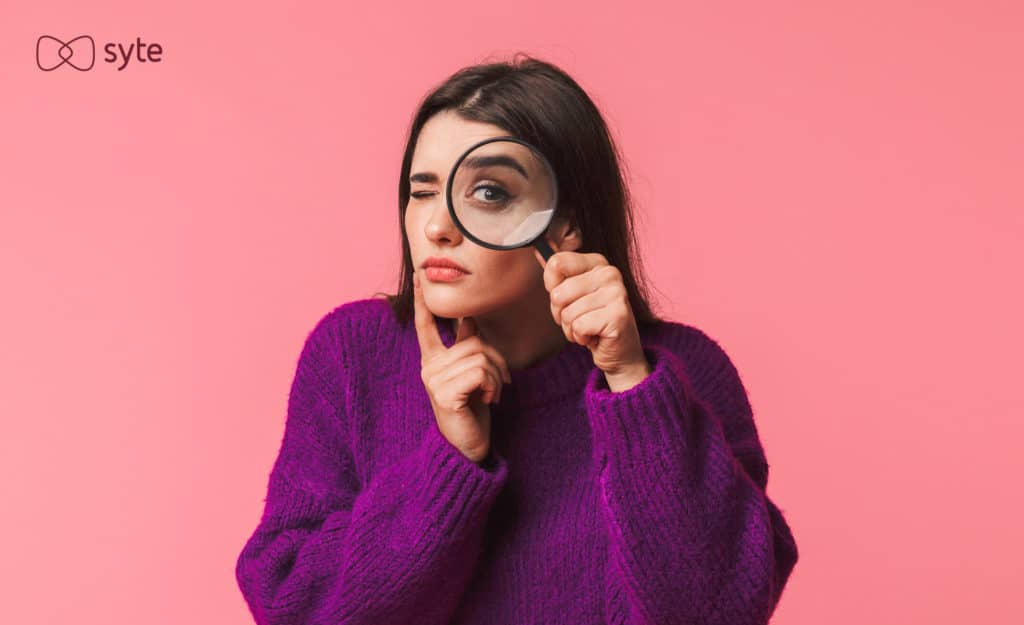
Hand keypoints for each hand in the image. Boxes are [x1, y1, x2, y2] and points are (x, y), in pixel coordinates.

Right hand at [413, 270, 511, 463]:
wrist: (468, 446)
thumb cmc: (472, 409)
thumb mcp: (471, 373)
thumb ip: (467, 346)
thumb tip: (468, 317)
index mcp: (432, 360)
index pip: (426, 325)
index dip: (423, 302)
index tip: (420, 277)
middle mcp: (429, 367)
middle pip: (475, 342)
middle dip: (497, 362)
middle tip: (497, 384)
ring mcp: (434, 381)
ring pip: (481, 356)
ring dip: (497, 377)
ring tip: (491, 395)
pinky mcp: (445, 394)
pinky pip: (481, 372)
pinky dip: (493, 386)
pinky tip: (487, 401)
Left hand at [533, 240, 650, 387]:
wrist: (619, 352)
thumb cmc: (592, 321)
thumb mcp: (572, 294)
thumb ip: (558, 274)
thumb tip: (538, 252)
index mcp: (597, 263)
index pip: (556, 263)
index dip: (552, 287)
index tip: (567, 298)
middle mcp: (610, 274)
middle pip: (558, 293)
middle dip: (561, 314)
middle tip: (580, 319)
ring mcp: (617, 293)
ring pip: (568, 313)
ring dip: (572, 328)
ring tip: (588, 329)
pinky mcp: (618, 315)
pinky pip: (579, 326)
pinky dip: (581, 337)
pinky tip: (595, 337)